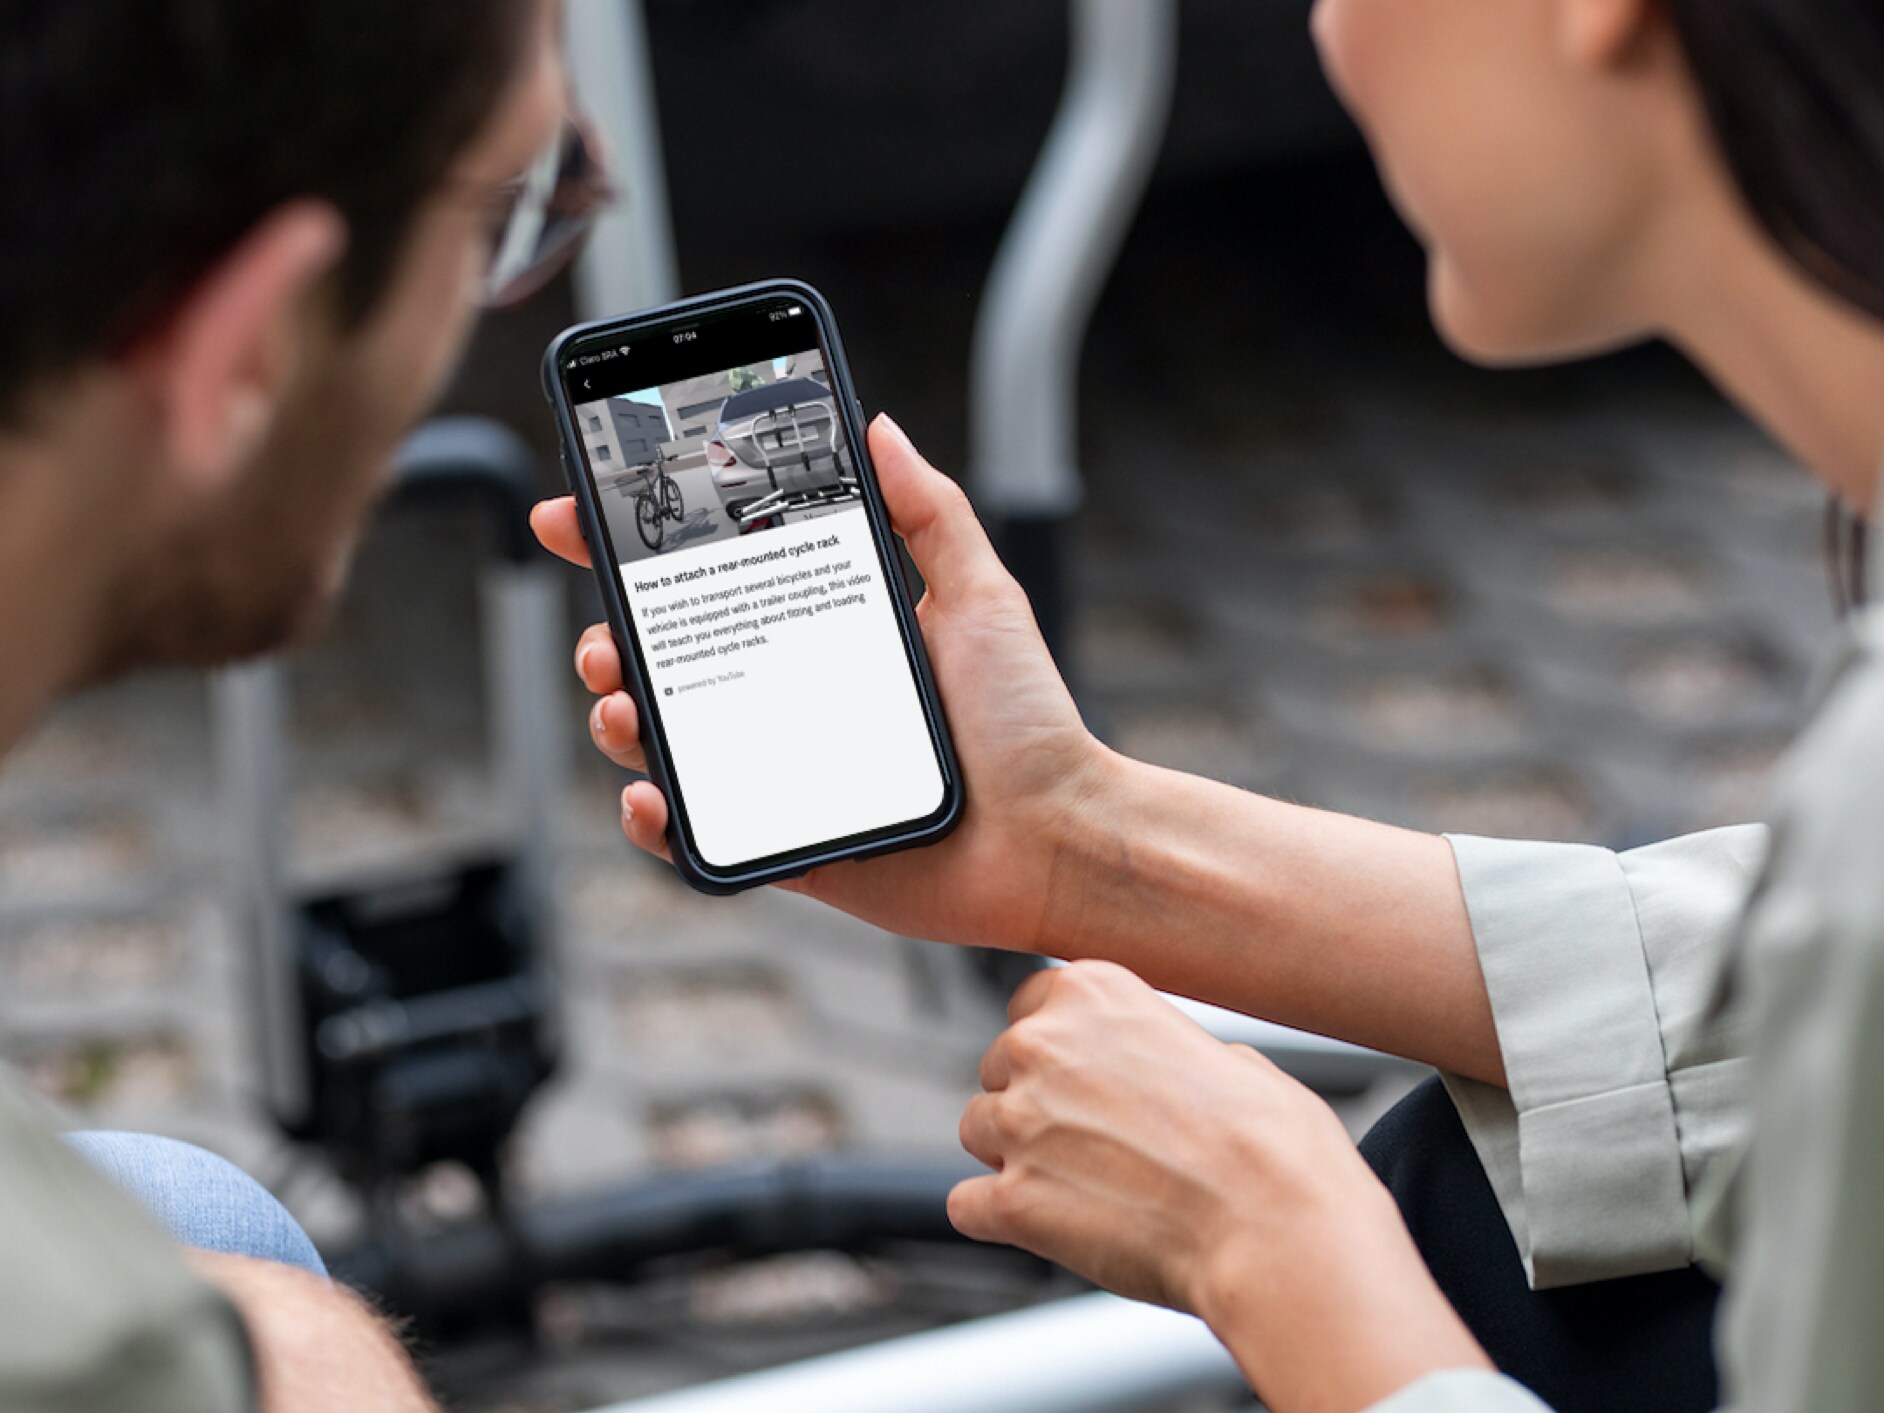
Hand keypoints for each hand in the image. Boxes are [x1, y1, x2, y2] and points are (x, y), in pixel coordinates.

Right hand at [531, 414, 1115, 952]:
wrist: (1055, 838)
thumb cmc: (1029, 723)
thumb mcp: (981, 596)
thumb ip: (928, 512)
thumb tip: (877, 425)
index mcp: (824, 635)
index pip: (715, 582)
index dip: (637, 549)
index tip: (578, 514)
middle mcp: (793, 699)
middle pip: (670, 661)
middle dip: (611, 637)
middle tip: (608, 631)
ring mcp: (782, 774)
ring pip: (666, 742)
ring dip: (620, 717)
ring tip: (622, 702)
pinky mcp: (787, 845)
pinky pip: (698, 836)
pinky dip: (656, 820)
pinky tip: (649, 795)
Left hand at [950, 961, 1491, 1411]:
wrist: (1279, 1233)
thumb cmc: (1276, 1151)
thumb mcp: (1236, 1057)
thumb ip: (1170, 1047)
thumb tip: (1169, 1065)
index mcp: (1095, 992)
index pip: (1030, 1005)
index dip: (1058, 1049)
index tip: (1084, 1080)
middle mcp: (1044, 1044)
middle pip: (999, 1068)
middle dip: (1035, 1104)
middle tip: (1095, 1145)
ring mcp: (1022, 1121)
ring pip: (977, 1131)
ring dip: (1017, 1159)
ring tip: (1085, 1190)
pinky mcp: (1011, 1198)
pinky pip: (966, 1203)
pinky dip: (999, 1218)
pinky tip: (1051, 1229)